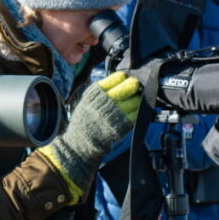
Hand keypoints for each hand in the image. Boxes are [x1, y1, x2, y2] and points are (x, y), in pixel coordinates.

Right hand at [39, 72, 141, 201]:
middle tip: (135, 87)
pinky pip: (137, 114)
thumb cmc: (85, 118)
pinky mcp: (123, 126)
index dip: (124, 78)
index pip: (118, 78)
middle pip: (130, 87)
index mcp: (97, 93)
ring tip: (134, 100)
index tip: (125, 80)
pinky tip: (133, 111)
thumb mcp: (87, 99)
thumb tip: (120, 79)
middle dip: (134, 86)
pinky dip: (137, 111)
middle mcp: (106, 102)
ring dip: (137, 99)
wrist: (81, 141)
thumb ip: (102, 89)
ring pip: (136, 100)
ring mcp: (116, 114)